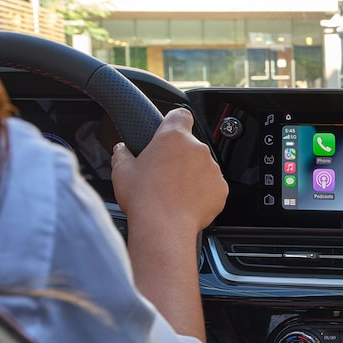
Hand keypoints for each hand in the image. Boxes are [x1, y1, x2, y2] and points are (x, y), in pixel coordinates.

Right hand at [112, 108, 227, 235]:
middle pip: (190, 146)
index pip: (181, 114)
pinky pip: (212, 187)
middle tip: (164, 174)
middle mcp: (197, 148)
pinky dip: (203, 193)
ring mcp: (212, 168)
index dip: (175, 122)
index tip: (170, 131)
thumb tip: (121, 149)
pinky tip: (186, 203)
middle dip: (180, 157)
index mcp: (173, 137)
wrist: (163, 227)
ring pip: (202, 167)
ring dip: (192, 175)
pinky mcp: (221, 189)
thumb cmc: (143, 198)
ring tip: (174, 193)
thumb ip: (122, 153)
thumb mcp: (122, 171)